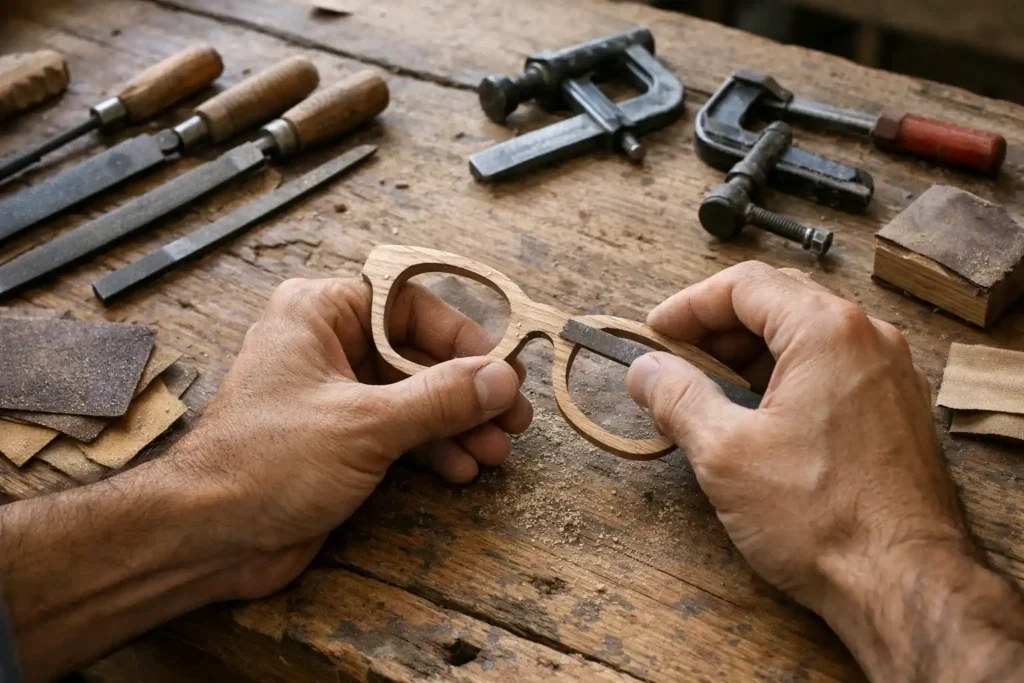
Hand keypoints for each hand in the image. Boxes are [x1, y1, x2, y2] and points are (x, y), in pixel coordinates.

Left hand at [171, 277, 532, 599]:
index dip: (461, 336)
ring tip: (493, 452)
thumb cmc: (265, 464)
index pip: (408, 303)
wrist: (210, 538)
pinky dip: (432, 448)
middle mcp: (327, 345)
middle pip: (418, 353)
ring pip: (413, 396)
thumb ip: (440, 398)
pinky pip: (399, 431)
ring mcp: (334, 394)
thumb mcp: (366, 424)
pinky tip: (460, 468)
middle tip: (512, 419)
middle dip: (467, 391)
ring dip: (457, 425)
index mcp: (319, 312)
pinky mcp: (339, 439)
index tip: (501, 368)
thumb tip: (502, 379)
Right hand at [626, 262, 1023, 681]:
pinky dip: (783, 381)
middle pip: (776, 304)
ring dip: (747, 358)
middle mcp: (867, 339)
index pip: (744, 285)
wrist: (906, 583)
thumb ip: (676, 397)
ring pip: (803, 340)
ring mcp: (889, 375)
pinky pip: (829, 371)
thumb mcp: (724, 453)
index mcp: (826, 331)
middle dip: (715, 331)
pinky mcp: (895, 411)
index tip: (655, 335)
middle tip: (673, 365)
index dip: (688, 306)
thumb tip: (644, 370)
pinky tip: (754, 421)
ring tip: (706, 398)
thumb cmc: (822, 517)